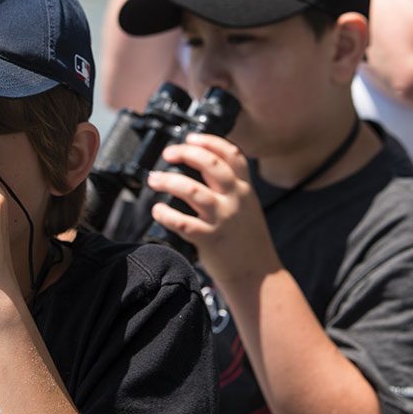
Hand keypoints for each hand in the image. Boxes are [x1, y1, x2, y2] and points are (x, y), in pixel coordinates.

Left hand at [147, 133, 280, 284]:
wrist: (258, 275)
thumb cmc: (247, 238)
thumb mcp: (246, 205)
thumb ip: (230, 186)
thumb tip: (201, 163)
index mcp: (244, 189)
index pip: (232, 154)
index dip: (210, 141)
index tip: (190, 138)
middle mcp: (235, 199)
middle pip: (211, 165)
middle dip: (186, 153)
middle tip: (168, 153)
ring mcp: (222, 219)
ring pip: (193, 190)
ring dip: (169, 181)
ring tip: (154, 180)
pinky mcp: (210, 239)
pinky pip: (183, 223)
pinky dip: (166, 214)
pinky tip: (157, 210)